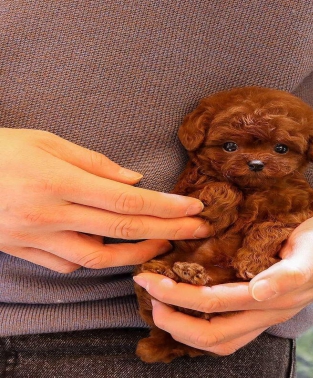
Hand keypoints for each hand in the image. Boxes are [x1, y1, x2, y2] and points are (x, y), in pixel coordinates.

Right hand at [0, 128, 209, 272]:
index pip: (127, 199)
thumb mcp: (46, 141)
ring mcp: (36, 238)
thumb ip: (94, 162)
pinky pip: (69, 265)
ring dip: (138, 255)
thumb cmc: (0, 149)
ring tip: (164, 245)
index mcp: (59, 181)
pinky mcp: (24, 252)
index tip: (194, 208)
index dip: (166, 207)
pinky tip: (116, 252)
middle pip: (123, 229)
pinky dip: (98, 261)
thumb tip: (135, 180)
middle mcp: (50, 215)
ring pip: (99, 258)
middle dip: (168, 231)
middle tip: (199, 230)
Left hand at [133, 211, 312, 354]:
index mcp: (277, 297)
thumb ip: (292, 273)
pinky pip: (231, 330)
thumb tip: (260, 292)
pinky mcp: (268, 308)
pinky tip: (188, 307)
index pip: (216, 305)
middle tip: (148, 293)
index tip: (152, 280)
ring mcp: (269, 314)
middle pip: (213, 334)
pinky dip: (204, 324)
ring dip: (186, 329)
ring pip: (221, 341)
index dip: (180, 297)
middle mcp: (269, 312)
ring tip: (161, 306)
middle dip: (174, 319)